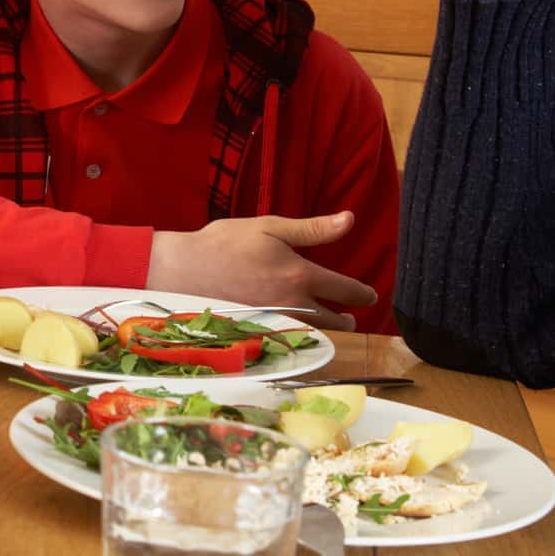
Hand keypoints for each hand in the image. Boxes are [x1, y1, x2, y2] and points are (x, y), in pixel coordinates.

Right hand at [146, 211, 373, 328]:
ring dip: (327, 328)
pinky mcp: (258, 329)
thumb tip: (349, 219)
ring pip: (313, 331)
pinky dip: (301, 333)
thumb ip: (313, 228)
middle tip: (353, 316)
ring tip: (332, 323)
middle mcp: (293, 303)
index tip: (370, 295)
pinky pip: (290, 336)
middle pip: (334, 320)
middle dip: (348, 318)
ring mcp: (275, 320)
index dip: (362, 293)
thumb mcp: (270, 226)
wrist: (183, 270)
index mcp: (300, 275)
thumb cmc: (225, 242)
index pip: (345, 289)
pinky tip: (297, 326)